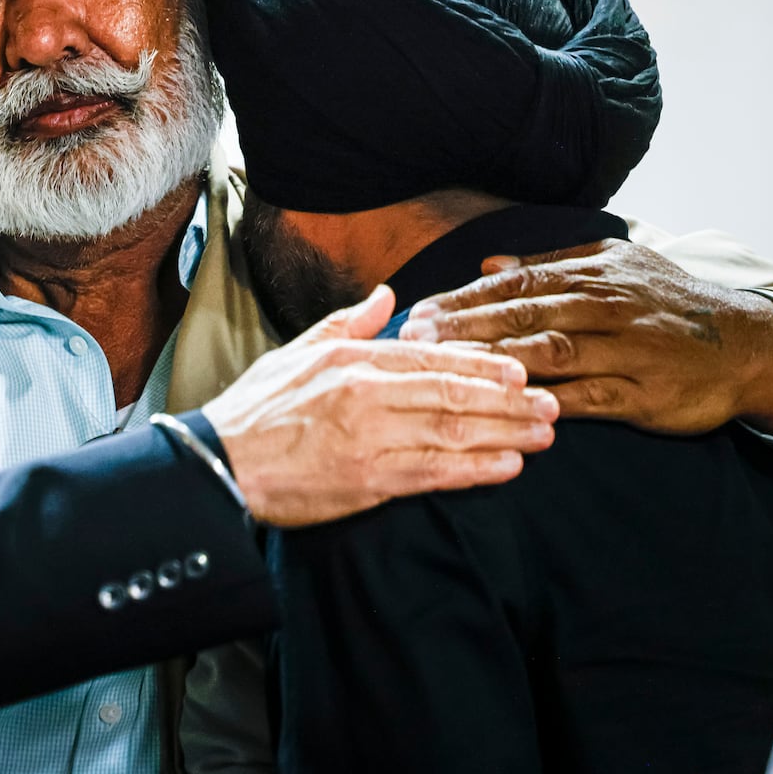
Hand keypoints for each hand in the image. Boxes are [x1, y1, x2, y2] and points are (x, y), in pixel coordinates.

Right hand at [203, 285, 556, 526]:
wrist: (221, 463)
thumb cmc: (256, 409)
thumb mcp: (298, 352)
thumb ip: (348, 322)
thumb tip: (386, 294)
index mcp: (352, 360)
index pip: (430, 358)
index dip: (480, 364)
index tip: (518, 370)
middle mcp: (367, 394)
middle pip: (453, 393)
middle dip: (508, 399)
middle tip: (551, 403)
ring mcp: (371, 437)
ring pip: (454, 431)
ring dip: (506, 432)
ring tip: (544, 433)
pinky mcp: (369, 479)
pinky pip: (435, 472)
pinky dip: (476, 469)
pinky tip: (508, 466)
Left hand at [396, 239, 772, 436]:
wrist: (747, 344)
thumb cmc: (667, 303)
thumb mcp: (615, 266)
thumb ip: (550, 264)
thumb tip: (487, 263)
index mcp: (591, 275)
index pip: (514, 285)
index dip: (463, 299)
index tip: (419, 313)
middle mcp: (605, 307)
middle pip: (522, 316)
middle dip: (464, 328)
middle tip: (414, 341)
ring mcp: (625, 351)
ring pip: (549, 353)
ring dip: (492, 362)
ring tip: (445, 371)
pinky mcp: (643, 394)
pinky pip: (588, 397)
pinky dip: (548, 401)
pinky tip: (509, 407)